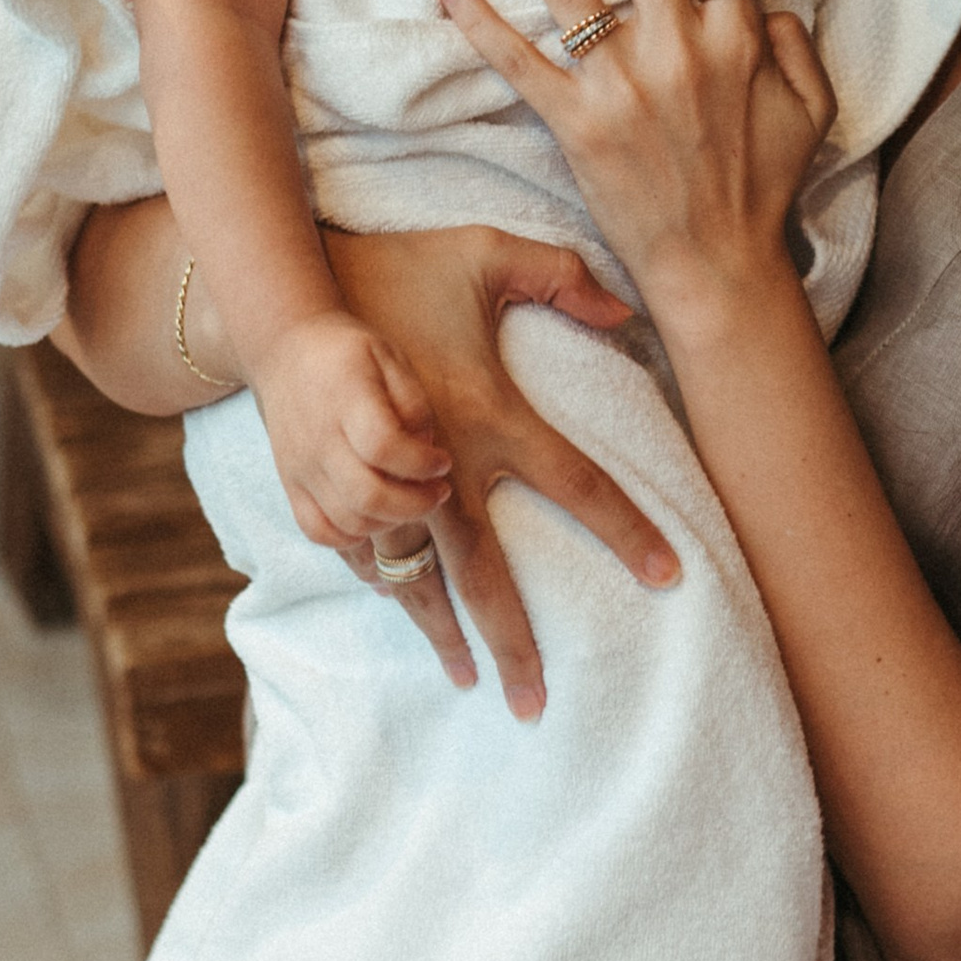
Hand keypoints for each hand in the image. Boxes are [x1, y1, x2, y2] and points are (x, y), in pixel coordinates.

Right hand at [247, 309, 452, 545]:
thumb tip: (426, 450)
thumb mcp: (389, 357)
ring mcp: (300, 467)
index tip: (442, 461)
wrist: (283, 350)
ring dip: (390, 522)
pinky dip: (350, 538)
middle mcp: (319, 440)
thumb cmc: (345, 353)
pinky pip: (317, 530)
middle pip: (368, 496)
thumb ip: (413, 403)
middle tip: (438, 491)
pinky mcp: (290, 484)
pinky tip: (375, 520)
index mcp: (347, 401)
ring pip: (348, 521)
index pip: (384, 448)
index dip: (422, 464)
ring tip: (411, 501)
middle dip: (416, 504)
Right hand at [319, 226, 681, 719]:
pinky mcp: (334, 491)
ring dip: (443, 636)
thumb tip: (630, 312)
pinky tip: (411, 616)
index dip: (629, 532)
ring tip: (468, 685)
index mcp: (490, 414)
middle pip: (488, 578)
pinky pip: (367, 558)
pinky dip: (390, 589)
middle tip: (536, 706)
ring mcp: (383, 485)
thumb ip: (562, 278)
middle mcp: (440, 466)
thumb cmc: (395, 268)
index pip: (579, 486)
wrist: (289, 295)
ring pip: (420, 584)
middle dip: (515, 645)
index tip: (671, 578)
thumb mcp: (485, 254)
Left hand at [435, 0, 836, 329]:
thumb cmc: (765, 189)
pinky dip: (479, 22)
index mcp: (739, 40)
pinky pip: (518, 62)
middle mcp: (681, 50)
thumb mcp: (813, 111)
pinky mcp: (577, 124)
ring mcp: (624, 86)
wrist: (718, 265)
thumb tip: (765, 4)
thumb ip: (795, 45)